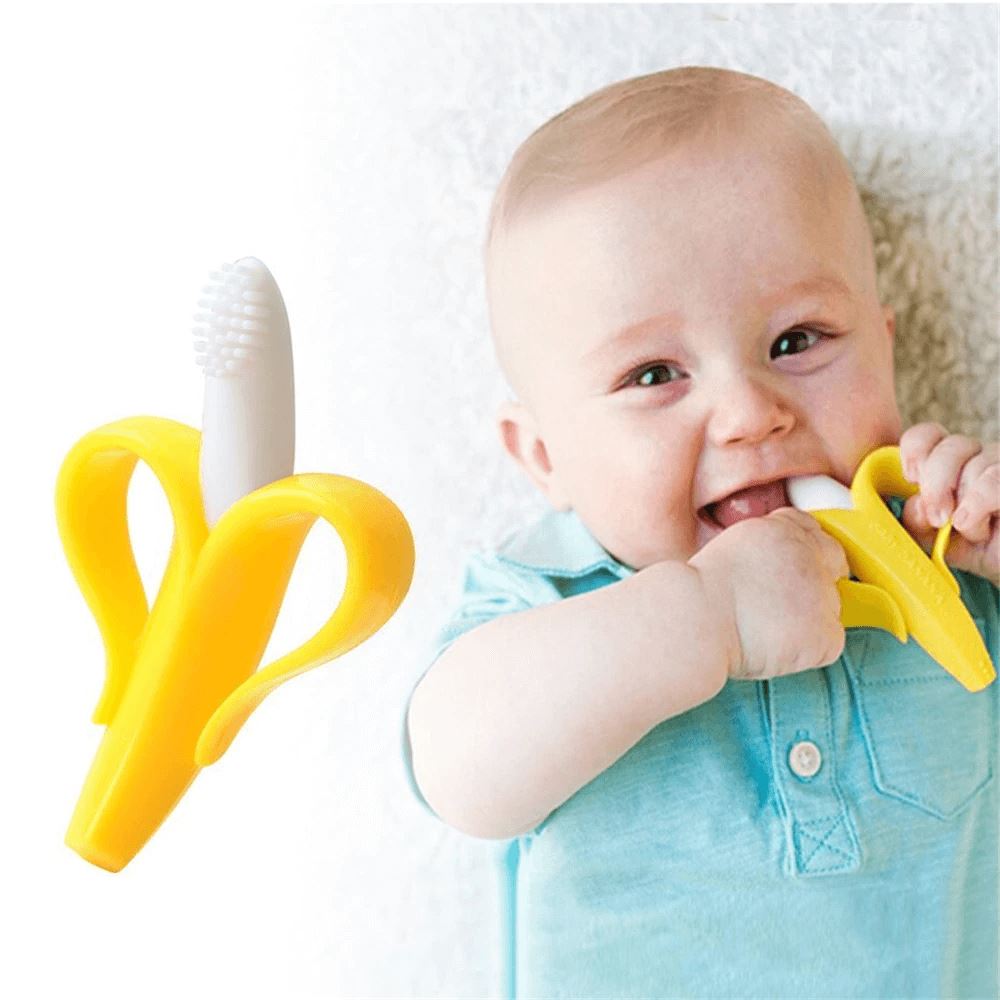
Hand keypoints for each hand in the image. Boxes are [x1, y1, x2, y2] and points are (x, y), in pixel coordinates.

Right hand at [689, 508, 848, 679]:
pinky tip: (777, 647)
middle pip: (833, 562)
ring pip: (830, 606)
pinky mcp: (825, 632)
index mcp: (782, 530)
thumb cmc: (697, 594)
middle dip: (817, 580)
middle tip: (785, 603)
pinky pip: (829, 643)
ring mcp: (822, 594)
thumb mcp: (731, 549)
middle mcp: (808, 555)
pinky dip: (809, 650)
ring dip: (808, 618)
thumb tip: (776, 568)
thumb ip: (764, 550)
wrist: (695, 620)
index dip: (805, 550)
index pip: (813, 531)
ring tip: (767, 629)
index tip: (792, 568)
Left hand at [898, 423, 998, 582]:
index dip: (916, 449)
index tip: (910, 479)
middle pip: (951, 446)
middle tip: (937, 517)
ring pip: (976, 466)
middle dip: (936, 484)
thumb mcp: (933, 538)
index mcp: (950, 462)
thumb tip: (915, 503)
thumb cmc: (972, 548)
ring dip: (964, 506)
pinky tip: (970, 524)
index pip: (929, 434)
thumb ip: (916, 520)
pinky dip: (977, 506)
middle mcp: (978, 456)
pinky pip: (993, 482)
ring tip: (969, 530)